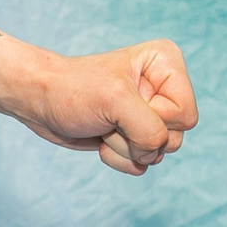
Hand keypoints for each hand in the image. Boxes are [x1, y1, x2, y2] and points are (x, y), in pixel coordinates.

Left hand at [0, 26, 197, 174]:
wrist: (41, 102)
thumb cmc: (73, 90)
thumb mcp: (114, 101)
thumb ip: (149, 127)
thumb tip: (155, 152)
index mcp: (167, 64)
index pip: (185, 114)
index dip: (154, 119)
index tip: (123, 103)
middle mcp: (164, 86)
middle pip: (176, 137)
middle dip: (136, 136)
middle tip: (110, 117)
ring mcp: (151, 112)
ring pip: (159, 153)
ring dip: (125, 148)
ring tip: (104, 125)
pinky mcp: (136, 134)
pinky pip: (144, 163)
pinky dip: (118, 158)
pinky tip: (101, 137)